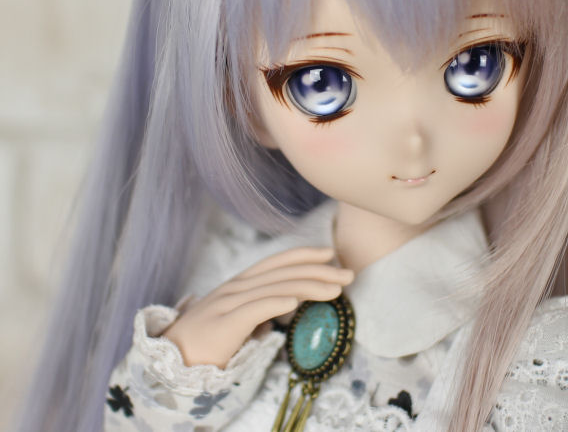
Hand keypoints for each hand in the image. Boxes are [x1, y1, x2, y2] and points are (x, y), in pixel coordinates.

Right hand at [163, 247, 353, 367]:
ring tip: (336, 288)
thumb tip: (280, 311)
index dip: (303, 256)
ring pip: (275, 287)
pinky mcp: (223, 324)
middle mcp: (235, 288)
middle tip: (348, 274)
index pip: (276, 264)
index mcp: (239, 286)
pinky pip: (254, 308)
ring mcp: (228, 303)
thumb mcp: (234, 323)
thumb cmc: (202, 347)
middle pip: (283, 273)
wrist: (167, 365)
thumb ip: (256, 313)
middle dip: (318, 271)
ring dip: (309, 285)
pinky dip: (276, 301)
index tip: (331, 254)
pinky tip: (296, 300)